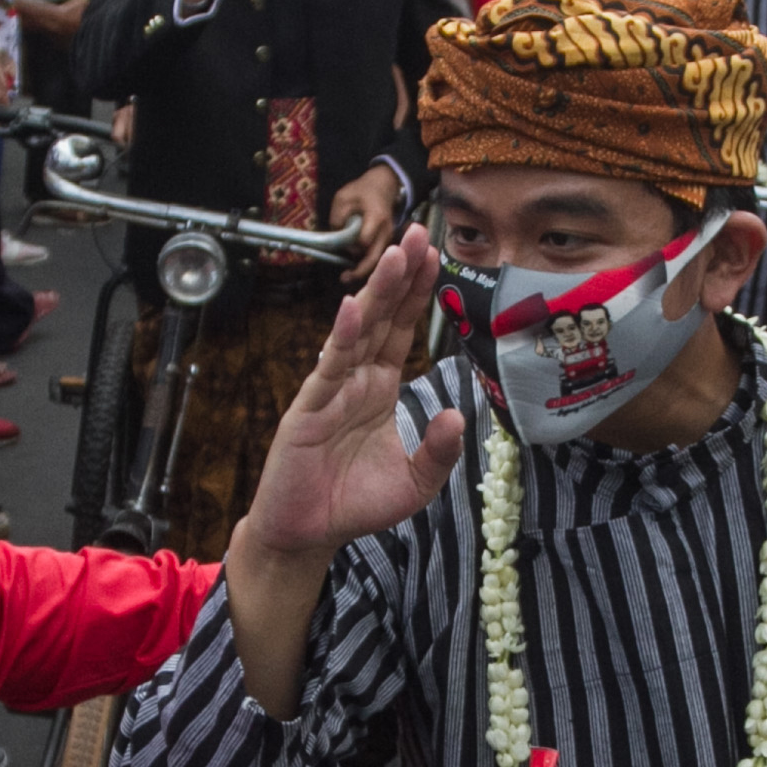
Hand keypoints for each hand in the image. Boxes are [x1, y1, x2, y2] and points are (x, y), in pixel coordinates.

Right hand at [237, 228, 467, 565]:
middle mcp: (354, 381)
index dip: (417, 294)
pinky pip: (327, 370)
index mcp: (378, 388)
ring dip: (376, 293)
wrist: (308, 535)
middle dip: (401, 275)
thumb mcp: (415, 483)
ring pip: (357, 333)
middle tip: (420, 232)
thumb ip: (439, 451)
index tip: (437, 255)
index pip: (401, 330)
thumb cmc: (354, 504)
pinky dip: (339, 338)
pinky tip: (351, 308)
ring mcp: (330, 392)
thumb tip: (458, 416)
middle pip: (381, 317)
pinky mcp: (308, 412)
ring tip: (396, 256)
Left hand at [325, 166, 402, 281]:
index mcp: (376, 217)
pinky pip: (377, 258)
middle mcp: (386, 231)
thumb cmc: (360, 192)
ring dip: (363, 270)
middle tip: (344, 278)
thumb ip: (338, 218)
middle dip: (360, 270)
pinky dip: (366, 266)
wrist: (382, 188)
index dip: (352, 246)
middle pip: (375, 257)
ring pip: (377, 261)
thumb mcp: (343, 198)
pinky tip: (353, 271)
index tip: (341, 247)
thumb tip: (337, 240)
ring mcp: (388, 239)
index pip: (364, 240)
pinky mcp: (386, 244)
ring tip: (346, 277)